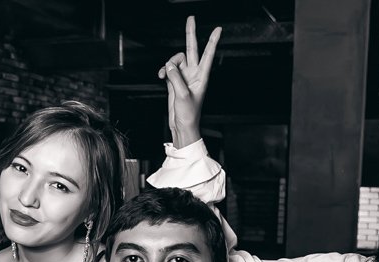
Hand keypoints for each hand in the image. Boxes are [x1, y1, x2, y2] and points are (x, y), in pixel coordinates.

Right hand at [157, 16, 221, 148]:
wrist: (182, 126)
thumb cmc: (188, 114)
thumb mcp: (183, 95)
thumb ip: (175, 77)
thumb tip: (168, 65)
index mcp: (202, 76)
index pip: (208, 54)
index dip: (212, 41)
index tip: (218, 29)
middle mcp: (194, 74)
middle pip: (192, 49)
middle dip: (190, 34)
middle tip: (191, 18)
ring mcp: (184, 77)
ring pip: (175, 60)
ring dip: (168, 64)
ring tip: (164, 75)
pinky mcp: (175, 81)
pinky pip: (168, 69)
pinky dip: (163, 71)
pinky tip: (160, 76)